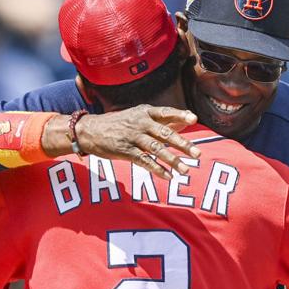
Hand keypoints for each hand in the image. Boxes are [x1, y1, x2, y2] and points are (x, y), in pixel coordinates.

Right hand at [63, 106, 200, 178]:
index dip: (180, 115)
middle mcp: (140, 123)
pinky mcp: (125, 151)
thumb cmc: (120, 123)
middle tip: (197, 154)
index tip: (194, 119)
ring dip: (172, 160)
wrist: (90, 130)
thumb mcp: (138, 115)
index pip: (165, 112)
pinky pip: (144, 161)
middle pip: (164, 133)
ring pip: (156, 149)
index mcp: (145, 112)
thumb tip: (184, 122)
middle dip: (182, 144)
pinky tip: (168, 177)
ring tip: (186, 170)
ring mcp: (132, 137)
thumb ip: (160, 119)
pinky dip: (157, 169)